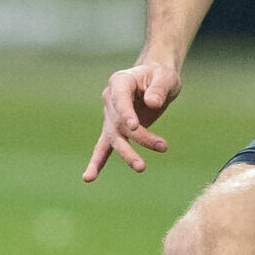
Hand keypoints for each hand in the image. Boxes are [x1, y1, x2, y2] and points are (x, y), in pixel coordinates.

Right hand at [84, 60, 180, 180]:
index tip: (135, 126)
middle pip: (119, 123)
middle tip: (162, 146)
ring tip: (141, 167)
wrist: (155, 80)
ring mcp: (109, 116)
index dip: (125, 113)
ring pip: (114, 138)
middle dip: (139, 137)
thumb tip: (153, 103)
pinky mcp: (114, 130)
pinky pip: (103, 147)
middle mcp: (109, 99)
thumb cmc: (160, 76)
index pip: (119, 99)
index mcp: (119, 82)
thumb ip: (159, 88)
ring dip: (127, 153)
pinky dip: (97, 162)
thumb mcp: (165, 77)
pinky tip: (88, 178)